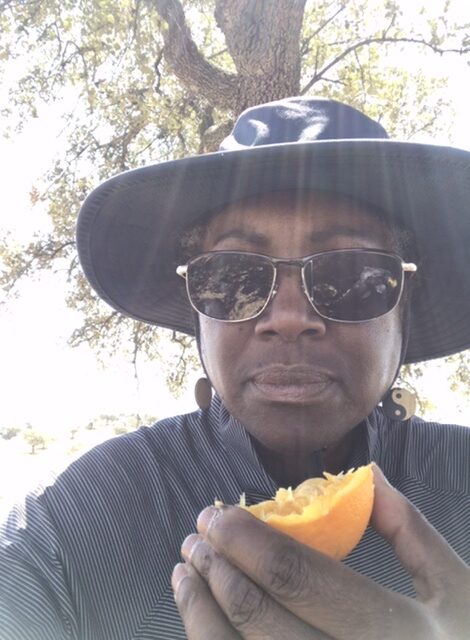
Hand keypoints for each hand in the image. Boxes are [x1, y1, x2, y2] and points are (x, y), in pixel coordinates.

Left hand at [172, 466, 469, 638]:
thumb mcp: (454, 588)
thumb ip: (411, 528)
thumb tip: (366, 473)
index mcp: (396, 632)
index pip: (304, 579)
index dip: (250, 542)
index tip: (218, 513)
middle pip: (263, 621)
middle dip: (218, 569)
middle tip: (196, 534)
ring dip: (201, 610)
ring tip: (185, 569)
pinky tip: (200, 613)